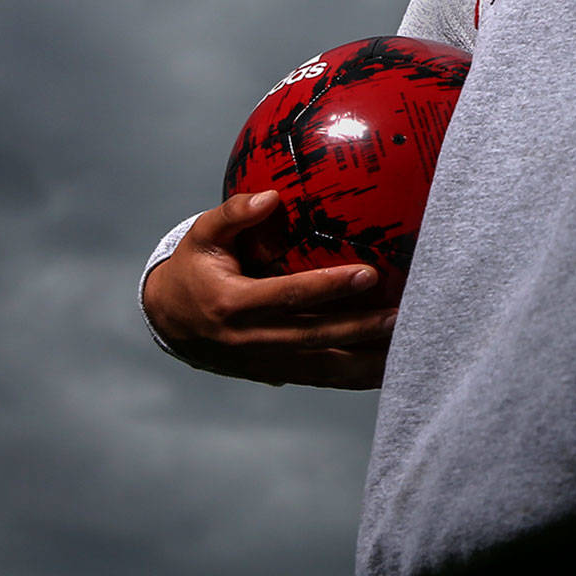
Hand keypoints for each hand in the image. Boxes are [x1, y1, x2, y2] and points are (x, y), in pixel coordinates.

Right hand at [141, 190, 397, 388]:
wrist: (169, 321)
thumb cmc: (194, 268)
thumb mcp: (203, 236)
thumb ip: (233, 214)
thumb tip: (270, 196)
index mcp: (231, 304)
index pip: (289, 295)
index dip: (329, 287)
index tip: (368, 273)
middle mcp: (249, 340)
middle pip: (314, 337)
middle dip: (361, 328)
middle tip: (402, 313)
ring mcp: (263, 363)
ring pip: (322, 366)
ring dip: (366, 360)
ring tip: (407, 345)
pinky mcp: (274, 374)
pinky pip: (321, 378)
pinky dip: (355, 377)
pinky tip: (389, 369)